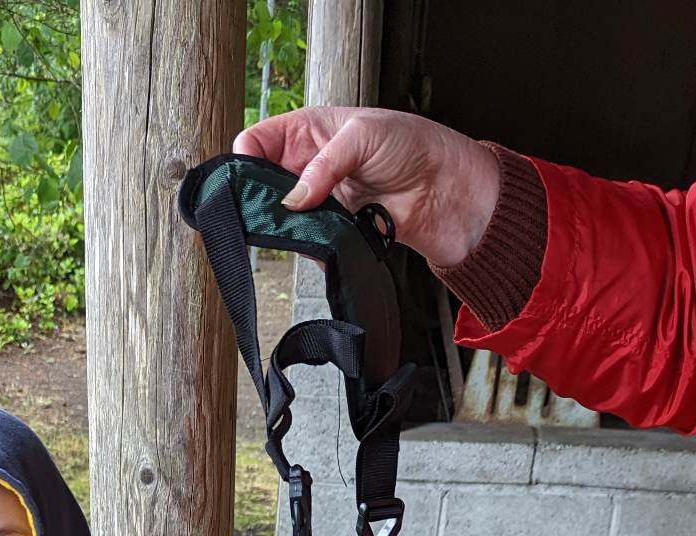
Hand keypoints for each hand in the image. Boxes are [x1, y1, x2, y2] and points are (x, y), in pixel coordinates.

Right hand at [233, 106, 499, 270]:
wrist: (449, 193)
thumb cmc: (414, 147)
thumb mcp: (363, 137)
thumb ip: (322, 166)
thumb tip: (291, 200)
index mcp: (310, 130)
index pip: (257, 141)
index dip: (246, 160)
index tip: (246, 182)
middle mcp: (309, 165)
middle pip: (262, 183)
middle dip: (259, 198)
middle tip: (264, 212)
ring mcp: (320, 200)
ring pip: (281, 217)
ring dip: (284, 225)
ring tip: (299, 226)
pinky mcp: (333, 231)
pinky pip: (306, 243)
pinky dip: (308, 245)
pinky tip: (318, 241)